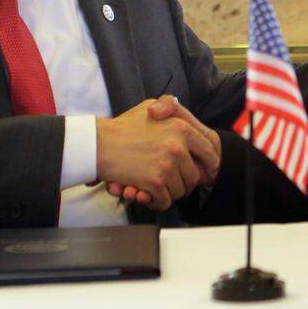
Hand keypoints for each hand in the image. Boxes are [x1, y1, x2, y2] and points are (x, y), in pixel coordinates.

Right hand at [96, 97, 219, 210]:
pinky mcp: (155, 182)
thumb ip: (170, 109)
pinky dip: (156, 202)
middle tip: (170, 181)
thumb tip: (183, 118)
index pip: (209, 151)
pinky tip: (146, 194)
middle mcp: (178, 146)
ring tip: (155, 185)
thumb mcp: (150, 106)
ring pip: (181, 190)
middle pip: (194, 175)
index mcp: (182, 128)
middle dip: (183, 181)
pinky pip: (165, 201)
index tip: (206, 172)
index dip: (209, 164)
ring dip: (168, 192)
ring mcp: (167, 165)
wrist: (98, 143)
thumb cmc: (122, 127)